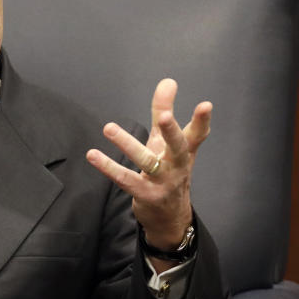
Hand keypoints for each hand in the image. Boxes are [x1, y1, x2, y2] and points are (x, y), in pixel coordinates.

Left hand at [86, 78, 211, 250]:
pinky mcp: (145, 195)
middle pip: (178, 147)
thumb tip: (168, 81)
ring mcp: (162, 182)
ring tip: (109, 128)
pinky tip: (93, 155)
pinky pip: (125, 179)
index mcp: (185, 151)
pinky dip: (108, 167)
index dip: (202, 120)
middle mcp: (177, 166)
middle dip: (172, 132)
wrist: (169, 217)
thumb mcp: (166, 142)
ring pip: (147, 162)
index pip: (197, 134)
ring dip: (127, 144)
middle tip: (166, 116)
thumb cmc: (168, 171)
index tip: (206, 105)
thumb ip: (164, 112)